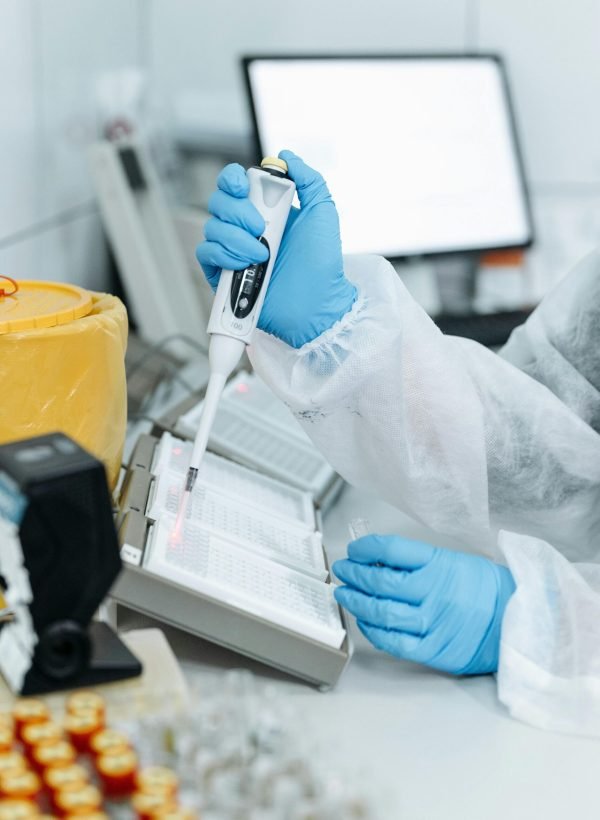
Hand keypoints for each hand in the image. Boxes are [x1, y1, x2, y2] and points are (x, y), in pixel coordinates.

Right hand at [196, 149, 356, 347]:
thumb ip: (308, 180)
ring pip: (211, 228)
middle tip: (261, 228)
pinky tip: (245, 264)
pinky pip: (206, 253)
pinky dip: (224, 255)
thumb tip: (285, 156)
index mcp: (264, 210)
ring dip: (236, 238)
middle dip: (237, 211)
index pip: (233, 184)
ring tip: (262, 254)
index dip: (230, 179)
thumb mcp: (322, 212)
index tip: (241, 185)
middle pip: (217, 202)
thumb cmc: (322, 263)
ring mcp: (232, 252)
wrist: (316, 304)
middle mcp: (244, 228)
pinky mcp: (223, 275)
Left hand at [333, 535, 515, 674]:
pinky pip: (394, 641)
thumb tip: (376, 561)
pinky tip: (366, 621)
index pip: (390, 549)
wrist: (516, 620)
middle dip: (353, 575)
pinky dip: (374, 631)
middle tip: (343, 571)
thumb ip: (416, 562)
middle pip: (379, 582)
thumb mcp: (452, 561)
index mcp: (439, 564)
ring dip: (357, 602)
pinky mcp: (434, 649)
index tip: (354, 550)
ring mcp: (433, 622)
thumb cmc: (483, 589)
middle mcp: (433, 592)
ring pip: (381, 612)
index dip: (365, 548)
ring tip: (345, 595)